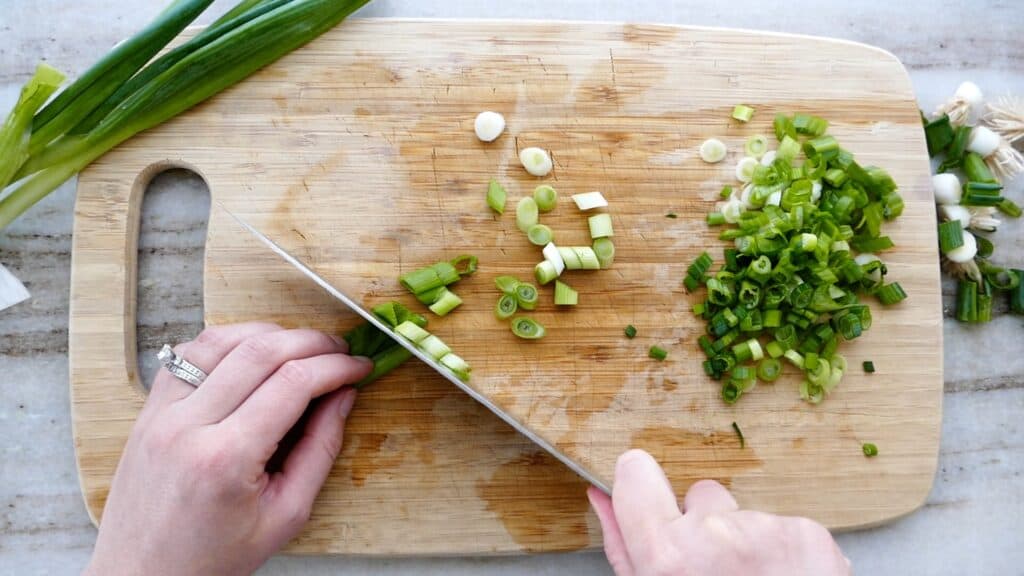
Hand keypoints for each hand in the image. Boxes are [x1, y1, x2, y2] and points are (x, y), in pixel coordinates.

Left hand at [85, 323, 371, 575]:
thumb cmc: (213, 557)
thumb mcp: (286, 515)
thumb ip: (320, 450)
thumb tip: (343, 397)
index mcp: (226, 459)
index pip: (294, 382)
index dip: (337, 367)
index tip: (360, 368)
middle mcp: (188, 426)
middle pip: (261, 351)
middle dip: (313, 342)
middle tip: (341, 352)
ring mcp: (161, 414)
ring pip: (222, 340)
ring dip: (270, 334)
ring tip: (302, 348)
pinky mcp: (148, 410)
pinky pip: (189, 353)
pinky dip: (227, 341)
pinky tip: (253, 352)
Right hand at [588, 450, 850, 575]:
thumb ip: (623, 546)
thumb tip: (602, 497)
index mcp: (669, 557)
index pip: (635, 474)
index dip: (639, 486)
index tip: (646, 497)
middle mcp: (716, 537)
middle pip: (700, 496)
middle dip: (706, 527)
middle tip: (715, 573)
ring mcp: (767, 531)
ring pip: (745, 514)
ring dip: (746, 542)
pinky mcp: (808, 535)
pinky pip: (783, 526)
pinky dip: (782, 551)